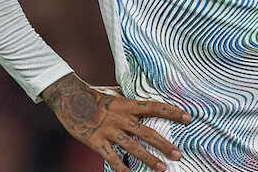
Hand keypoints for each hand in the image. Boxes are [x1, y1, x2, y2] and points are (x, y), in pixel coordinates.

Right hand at [41, 73, 191, 171]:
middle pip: (147, 132)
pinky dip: (122, 169)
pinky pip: (111, 158)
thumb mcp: (114, 93)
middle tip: (178, 154)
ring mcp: (109, 131)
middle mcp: (121, 118)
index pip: (154, 107)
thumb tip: (140, 95)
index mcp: (127, 105)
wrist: (69, 97)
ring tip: (163, 168)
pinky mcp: (96, 141)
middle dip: (164, 144)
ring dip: (149, 159)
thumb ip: (128, 97)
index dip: (172, 112)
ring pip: (133, 147)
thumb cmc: (93, 94)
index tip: (188, 117)